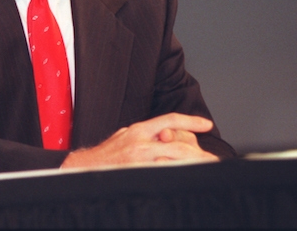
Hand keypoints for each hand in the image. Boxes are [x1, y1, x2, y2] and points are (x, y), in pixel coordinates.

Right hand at [60, 113, 218, 168]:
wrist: (84, 168)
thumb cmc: (104, 155)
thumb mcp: (124, 136)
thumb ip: (143, 135)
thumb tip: (162, 134)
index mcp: (138, 130)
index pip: (169, 120)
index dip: (190, 120)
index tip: (206, 124)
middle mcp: (140, 142)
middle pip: (178, 144)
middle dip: (198, 152)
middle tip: (213, 158)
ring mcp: (140, 159)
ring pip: (174, 159)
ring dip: (193, 164)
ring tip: (206, 168)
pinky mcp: (137, 173)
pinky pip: (163, 173)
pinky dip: (176, 174)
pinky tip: (186, 177)